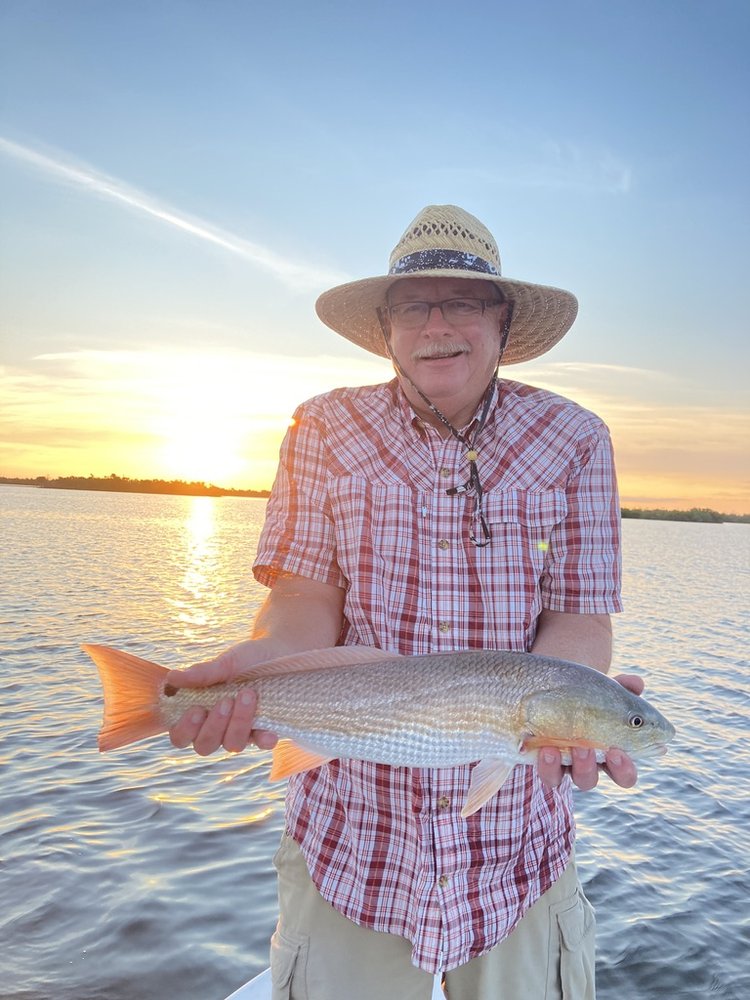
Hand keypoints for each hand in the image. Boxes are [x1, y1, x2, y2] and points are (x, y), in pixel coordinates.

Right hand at [166, 640, 278, 755]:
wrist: (280, 652)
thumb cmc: (246, 659)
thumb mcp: (225, 663)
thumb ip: (201, 674)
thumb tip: (172, 678)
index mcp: (199, 714)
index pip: (181, 737)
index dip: (184, 730)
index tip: (196, 710)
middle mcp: (218, 728)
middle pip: (205, 746)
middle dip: (214, 726)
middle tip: (225, 700)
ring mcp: (241, 731)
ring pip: (232, 745)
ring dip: (238, 723)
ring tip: (248, 694)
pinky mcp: (265, 730)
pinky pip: (262, 744)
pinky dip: (264, 739)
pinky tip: (268, 732)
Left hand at [536, 673, 643, 790]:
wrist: (549, 690)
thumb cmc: (585, 695)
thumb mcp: (603, 689)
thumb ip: (622, 686)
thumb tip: (637, 683)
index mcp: (608, 753)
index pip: (624, 773)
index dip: (625, 769)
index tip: (618, 752)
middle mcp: (587, 765)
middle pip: (595, 780)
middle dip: (594, 769)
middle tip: (599, 750)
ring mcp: (564, 765)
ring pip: (571, 779)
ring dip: (579, 765)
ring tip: (572, 745)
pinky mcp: (545, 763)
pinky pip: (548, 774)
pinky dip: (548, 764)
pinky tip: (545, 748)